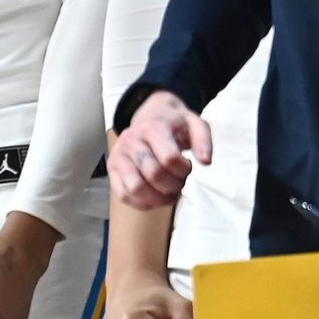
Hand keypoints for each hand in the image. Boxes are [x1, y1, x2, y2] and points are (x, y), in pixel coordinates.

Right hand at [110, 91, 212, 208]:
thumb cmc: (175, 125)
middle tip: (179, 181)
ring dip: (157, 198)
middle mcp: (131, 139)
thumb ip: (204, 141)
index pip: (169, 158)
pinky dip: (141, 203)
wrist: (151, 115)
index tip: (187, 166)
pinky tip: (154, 196)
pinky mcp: (112, 167)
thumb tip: (206, 161)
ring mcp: (119, 154)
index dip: (184, 170)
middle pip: (154, 175)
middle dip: (173, 185)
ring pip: (136, 188)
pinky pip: (123, 194)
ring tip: (167, 191)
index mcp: (152, 127)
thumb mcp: (195, 124)